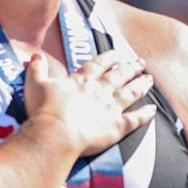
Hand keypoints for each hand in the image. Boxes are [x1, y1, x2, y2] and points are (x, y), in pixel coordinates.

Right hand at [22, 49, 156, 155]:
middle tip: (140, 63)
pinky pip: (135, 119)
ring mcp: (111, 108)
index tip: (117, 53)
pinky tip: (153, 110)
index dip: (109, 58)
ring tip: (149, 80)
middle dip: (130, 68)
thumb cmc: (43, 110)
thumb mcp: (35, 85)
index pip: (98, 64)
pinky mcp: (117, 127)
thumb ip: (36, 69)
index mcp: (82, 80)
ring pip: (131, 93)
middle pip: (119, 76)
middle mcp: (100, 90)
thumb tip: (34, 56)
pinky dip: (145, 114)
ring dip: (141, 85)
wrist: (55, 133)